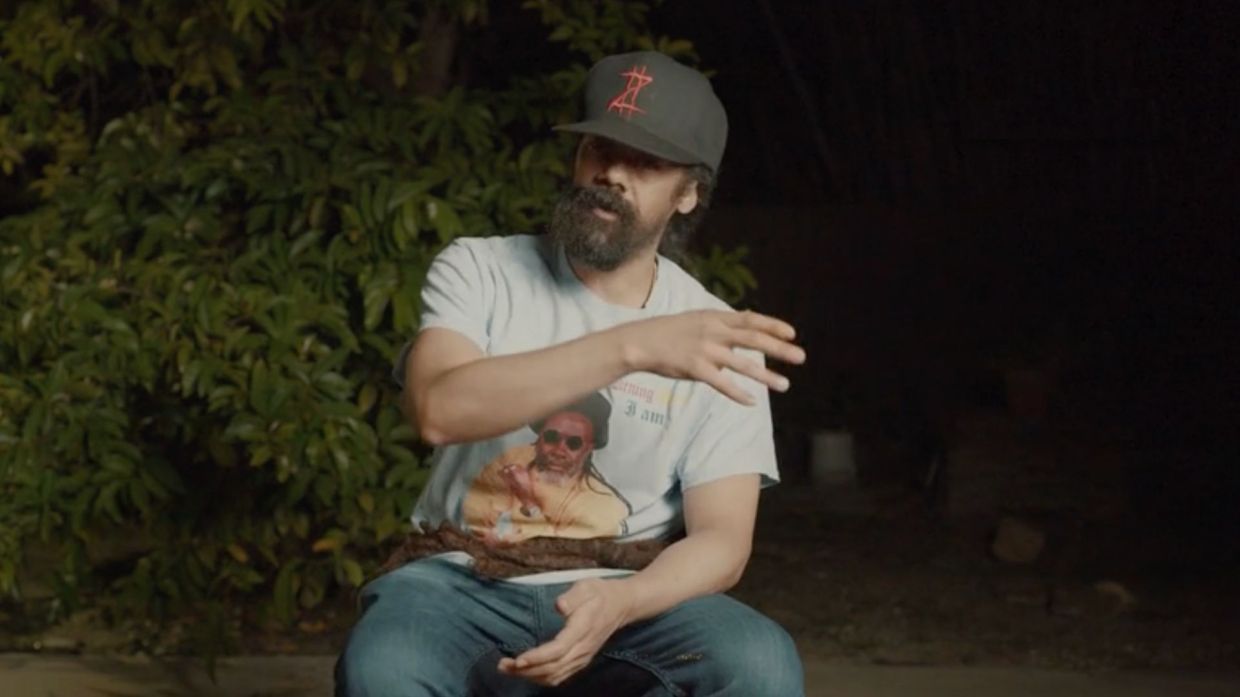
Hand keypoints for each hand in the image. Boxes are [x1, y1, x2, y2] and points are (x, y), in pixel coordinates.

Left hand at [497, 578, 632, 686]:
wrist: (622, 605)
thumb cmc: (600, 593)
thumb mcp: (587, 586)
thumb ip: (573, 596)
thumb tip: (559, 606)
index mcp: (583, 629)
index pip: (558, 649)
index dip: (537, 657)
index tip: (518, 659)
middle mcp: (583, 648)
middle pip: (553, 667)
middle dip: (526, 670)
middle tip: (502, 665)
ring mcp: (583, 657)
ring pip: (555, 675)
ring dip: (530, 676)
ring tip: (507, 669)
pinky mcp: (581, 660)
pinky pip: (560, 676)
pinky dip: (541, 678)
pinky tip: (526, 673)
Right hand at [619, 310, 805, 404]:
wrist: (640, 341)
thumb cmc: (670, 332)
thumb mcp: (697, 319)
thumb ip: (723, 323)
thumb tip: (748, 323)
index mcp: (715, 317)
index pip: (750, 319)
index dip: (772, 325)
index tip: (793, 333)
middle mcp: (713, 331)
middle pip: (753, 339)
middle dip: (780, 348)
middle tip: (801, 357)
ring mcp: (704, 350)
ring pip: (742, 364)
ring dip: (766, 375)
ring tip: (785, 384)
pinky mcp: (695, 368)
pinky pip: (722, 383)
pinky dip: (738, 393)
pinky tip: (752, 402)